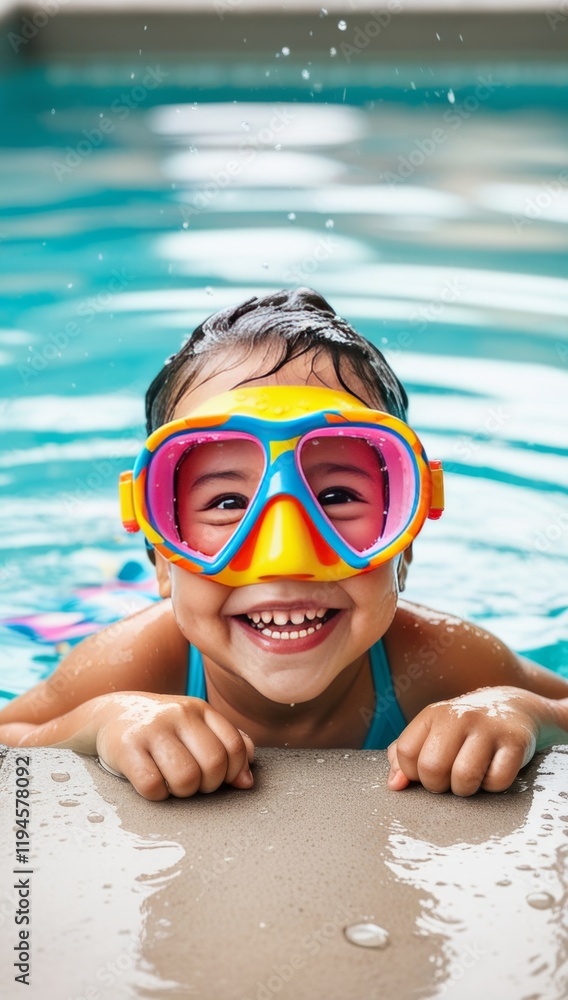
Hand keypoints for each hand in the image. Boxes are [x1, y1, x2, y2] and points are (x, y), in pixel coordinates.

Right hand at [95, 694, 255, 799]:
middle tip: (193, 783)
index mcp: (201, 709)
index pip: (236, 746)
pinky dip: (156, 794)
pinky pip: (152, 785)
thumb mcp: (197, 728)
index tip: (219, 778)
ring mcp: (152, 728)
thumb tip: (247, 781)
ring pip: (186, 777)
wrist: (112, 713)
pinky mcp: (126, 746)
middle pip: (214, 764)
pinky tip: (151, 784)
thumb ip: (228, 747)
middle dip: (208, 785)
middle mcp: (179, 714)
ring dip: (182, 792)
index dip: (233, 772)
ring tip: (172, 784)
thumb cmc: (164, 729)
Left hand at [387, 686, 541, 795]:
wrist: (514, 706)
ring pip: (463, 778)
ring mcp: (488, 728)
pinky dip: (494, 785)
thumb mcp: (431, 732)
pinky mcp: (515, 741)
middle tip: (451, 776)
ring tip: (472, 776)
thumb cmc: (464, 728)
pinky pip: (497, 781)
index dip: (413, 773)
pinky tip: (495, 769)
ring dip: (466, 789)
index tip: (428, 770)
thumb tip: (394, 786)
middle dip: (439, 785)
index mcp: (433, 714)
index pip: (405, 753)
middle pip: (431, 769)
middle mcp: (458, 717)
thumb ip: (403, 756)